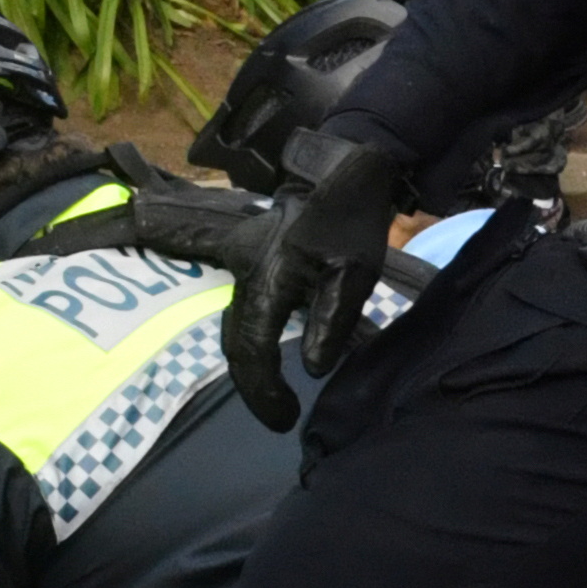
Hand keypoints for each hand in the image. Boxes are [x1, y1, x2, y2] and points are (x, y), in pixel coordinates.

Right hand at [223, 124, 411, 426]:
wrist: (338, 169)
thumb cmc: (350, 221)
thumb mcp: (354, 274)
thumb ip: (332, 322)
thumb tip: (310, 368)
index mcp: (267, 280)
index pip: (252, 349)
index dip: (263, 391)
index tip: (284, 418)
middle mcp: (242, 272)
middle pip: (235, 339)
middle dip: (253, 382)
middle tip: (280, 412)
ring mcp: (238, 260)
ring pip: (232, 321)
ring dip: (245, 358)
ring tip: (270, 389)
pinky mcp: (245, 254)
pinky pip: (234, 300)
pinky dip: (239, 328)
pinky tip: (238, 338)